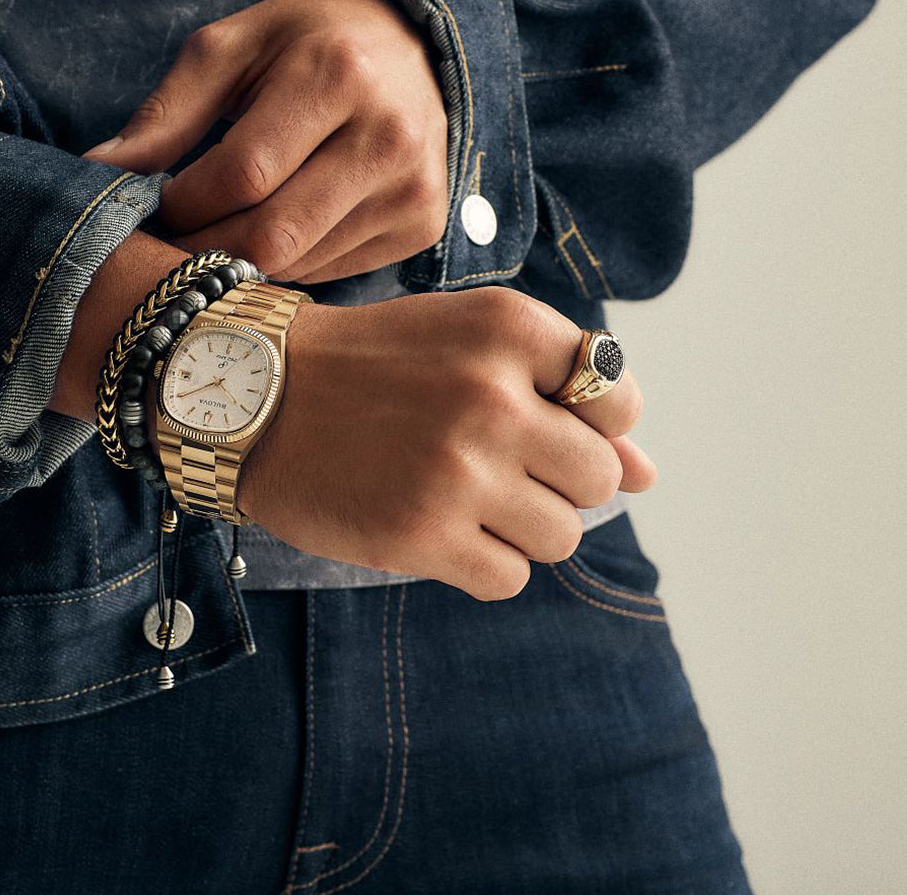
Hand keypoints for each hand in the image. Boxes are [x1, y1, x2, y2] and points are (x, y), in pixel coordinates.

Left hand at [84, 0, 448, 283]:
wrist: (414, 43)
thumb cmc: (309, 39)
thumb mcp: (233, 47)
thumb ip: (167, 112)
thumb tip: (98, 174)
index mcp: (336, 75)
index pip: (243, 174)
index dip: (183, 205)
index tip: (152, 207)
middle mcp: (387, 137)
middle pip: (274, 235)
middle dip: (205, 249)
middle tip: (170, 242)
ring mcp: (413, 188)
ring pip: (302, 263)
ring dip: (243, 262)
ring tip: (217, 235)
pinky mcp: (424, 224)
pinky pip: (335, 271)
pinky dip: (290, 264)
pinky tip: (274, 233)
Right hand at [225, 286, 655, 601]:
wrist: (257, 396)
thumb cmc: (375, 366)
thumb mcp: (468, 347)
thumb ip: (565, 399)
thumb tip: (649, 475)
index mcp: (509, 329)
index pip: (619, 401)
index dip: (593, 423)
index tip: (543, 424)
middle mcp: (492, 395)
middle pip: (599, 479)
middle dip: (559, 480)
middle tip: (498, 465)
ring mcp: (458, 469)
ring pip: (561, 535)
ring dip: (523, 525)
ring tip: (464, 496)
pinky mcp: (421, 535)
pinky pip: (510, 577)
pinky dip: (485, 562)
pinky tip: (440, 526)